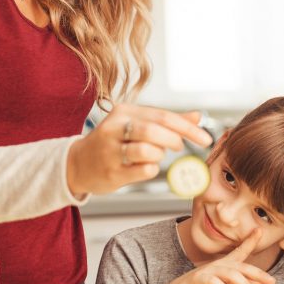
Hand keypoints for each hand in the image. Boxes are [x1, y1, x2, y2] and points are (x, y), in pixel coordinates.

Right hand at [66, 103, 212, 196]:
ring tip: (155, 155)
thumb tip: (197, 116)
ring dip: (160, 155)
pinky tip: (144, 167)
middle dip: (174, 140)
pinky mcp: (111, 172)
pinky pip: (144, 170)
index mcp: (124, 112)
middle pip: (155, 130)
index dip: (188, 128)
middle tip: (178, 146)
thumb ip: (167, 121)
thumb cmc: (114, 141)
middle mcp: (115, 128)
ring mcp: (111, 151)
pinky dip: (152, 169)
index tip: (206, 139)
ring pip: (149, 151)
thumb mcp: (136, 124)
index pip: (163, 116)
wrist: (77, 164)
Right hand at [163, 229, 275, 283]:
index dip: (250, 240)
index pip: (240, 251)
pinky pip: (212, 282)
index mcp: (225, 264)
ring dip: (243, 283)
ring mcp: (208, 271)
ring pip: (230, 274)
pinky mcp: (198, 280)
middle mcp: (218, 265)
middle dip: (257, 273)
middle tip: (270, 281)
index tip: (260, 230)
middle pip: (241, 266)